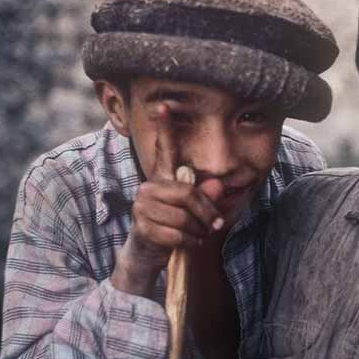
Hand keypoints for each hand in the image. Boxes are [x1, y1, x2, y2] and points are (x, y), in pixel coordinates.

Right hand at [112, 104, 224, 295]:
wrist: (149, 253)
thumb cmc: (176, 227)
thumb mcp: (195, 211)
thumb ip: (206, 196)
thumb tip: (216, 185)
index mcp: (163, 178)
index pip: (164, 150)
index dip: (165, 129)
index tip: (164, 105)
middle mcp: (149, 187)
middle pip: (187, 194)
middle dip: (207, 212)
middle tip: (216, 224)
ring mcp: (142, 206)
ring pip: (183, 216)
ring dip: (198, 230)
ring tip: (199, 234)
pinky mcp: (142, 226)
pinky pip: (176, 233)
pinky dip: (189, 242)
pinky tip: (188, 243)